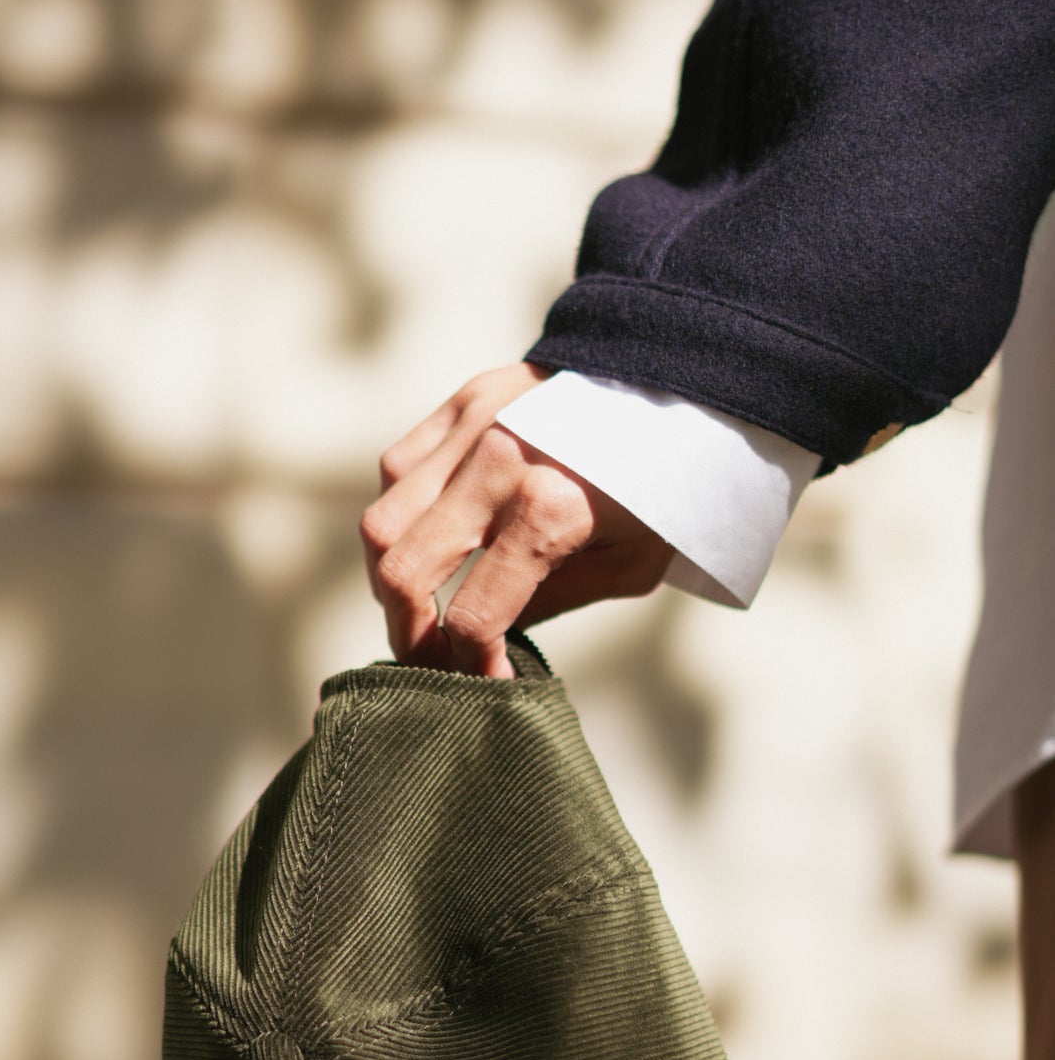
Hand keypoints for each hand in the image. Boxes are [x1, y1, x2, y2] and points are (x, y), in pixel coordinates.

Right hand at [362, 363, 674, 677]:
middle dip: (407, 634)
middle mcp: (499, 465)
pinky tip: (433, 535)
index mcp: (552, 512)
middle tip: (427, 657)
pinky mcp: (463, 402)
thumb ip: (550, 602)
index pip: (472, 617)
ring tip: (421, 601)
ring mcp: (472, 427)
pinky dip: (403, 515)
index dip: (467, 666)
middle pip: (401, 572)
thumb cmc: (663, 484)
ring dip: (391, 577)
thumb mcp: (629, 565)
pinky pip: (398, 470)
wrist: (677, 379)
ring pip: (383, 521)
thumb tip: (486, 641)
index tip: (480, 680)